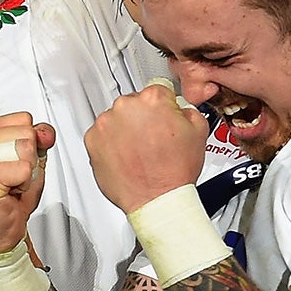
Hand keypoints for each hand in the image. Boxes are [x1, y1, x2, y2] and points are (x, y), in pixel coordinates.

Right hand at [0, 111, 55, 253]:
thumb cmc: (9, 197)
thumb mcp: (30, 160)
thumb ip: (39, 139)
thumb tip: (45, 131)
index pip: (24, 118)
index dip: (30, 143)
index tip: (14, 162)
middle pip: (27, 132)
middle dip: (29, 158)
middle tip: (13, 176)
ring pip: (27, 147)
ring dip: (27, 171)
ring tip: (11, 183)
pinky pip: (25, 168)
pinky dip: (25, 184)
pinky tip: (9, 192)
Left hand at [84, 83, 208, 213]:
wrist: (157, 201)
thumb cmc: (174, 172)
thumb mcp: (198, 132)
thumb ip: (187, 111)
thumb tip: (178, 108)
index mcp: (152, 99)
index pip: (157, 90)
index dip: (163, 107)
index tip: (162, 117)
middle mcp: (126, 106)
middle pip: (135, 103)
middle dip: (142, 118)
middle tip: (152, 140)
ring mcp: (106, 123)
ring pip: (116, 119)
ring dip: (125, 130)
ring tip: (139, 151)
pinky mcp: (92, 141)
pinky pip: (101, 135)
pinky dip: (110, 144)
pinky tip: (126, 157)